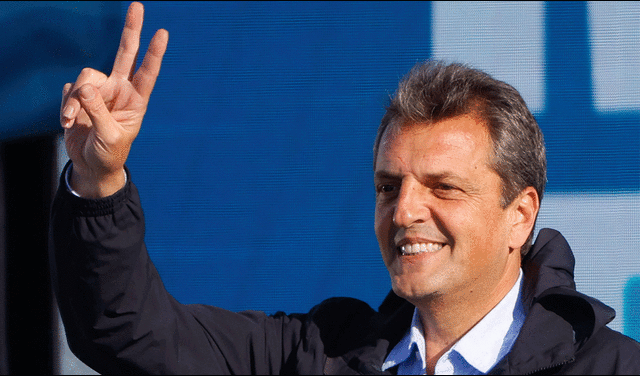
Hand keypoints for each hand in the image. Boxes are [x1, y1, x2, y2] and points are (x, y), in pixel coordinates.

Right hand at [60, 2, 167, 197]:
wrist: (91, 166)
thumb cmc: (110, 153)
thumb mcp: (109, 136)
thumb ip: (98, 111)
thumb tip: (84, 87)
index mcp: (136, 100)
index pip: (147, 72)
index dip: (154, 53)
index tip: (162, 33)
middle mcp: (120, 90)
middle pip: (126, 53)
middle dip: (131, 30)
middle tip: (138, 5)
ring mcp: (99, 91)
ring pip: (85, 78)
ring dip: (75, 100)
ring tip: (72, 120)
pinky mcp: (79, 96)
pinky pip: (69, 92)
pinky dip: (66, 107)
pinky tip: (68, 123)